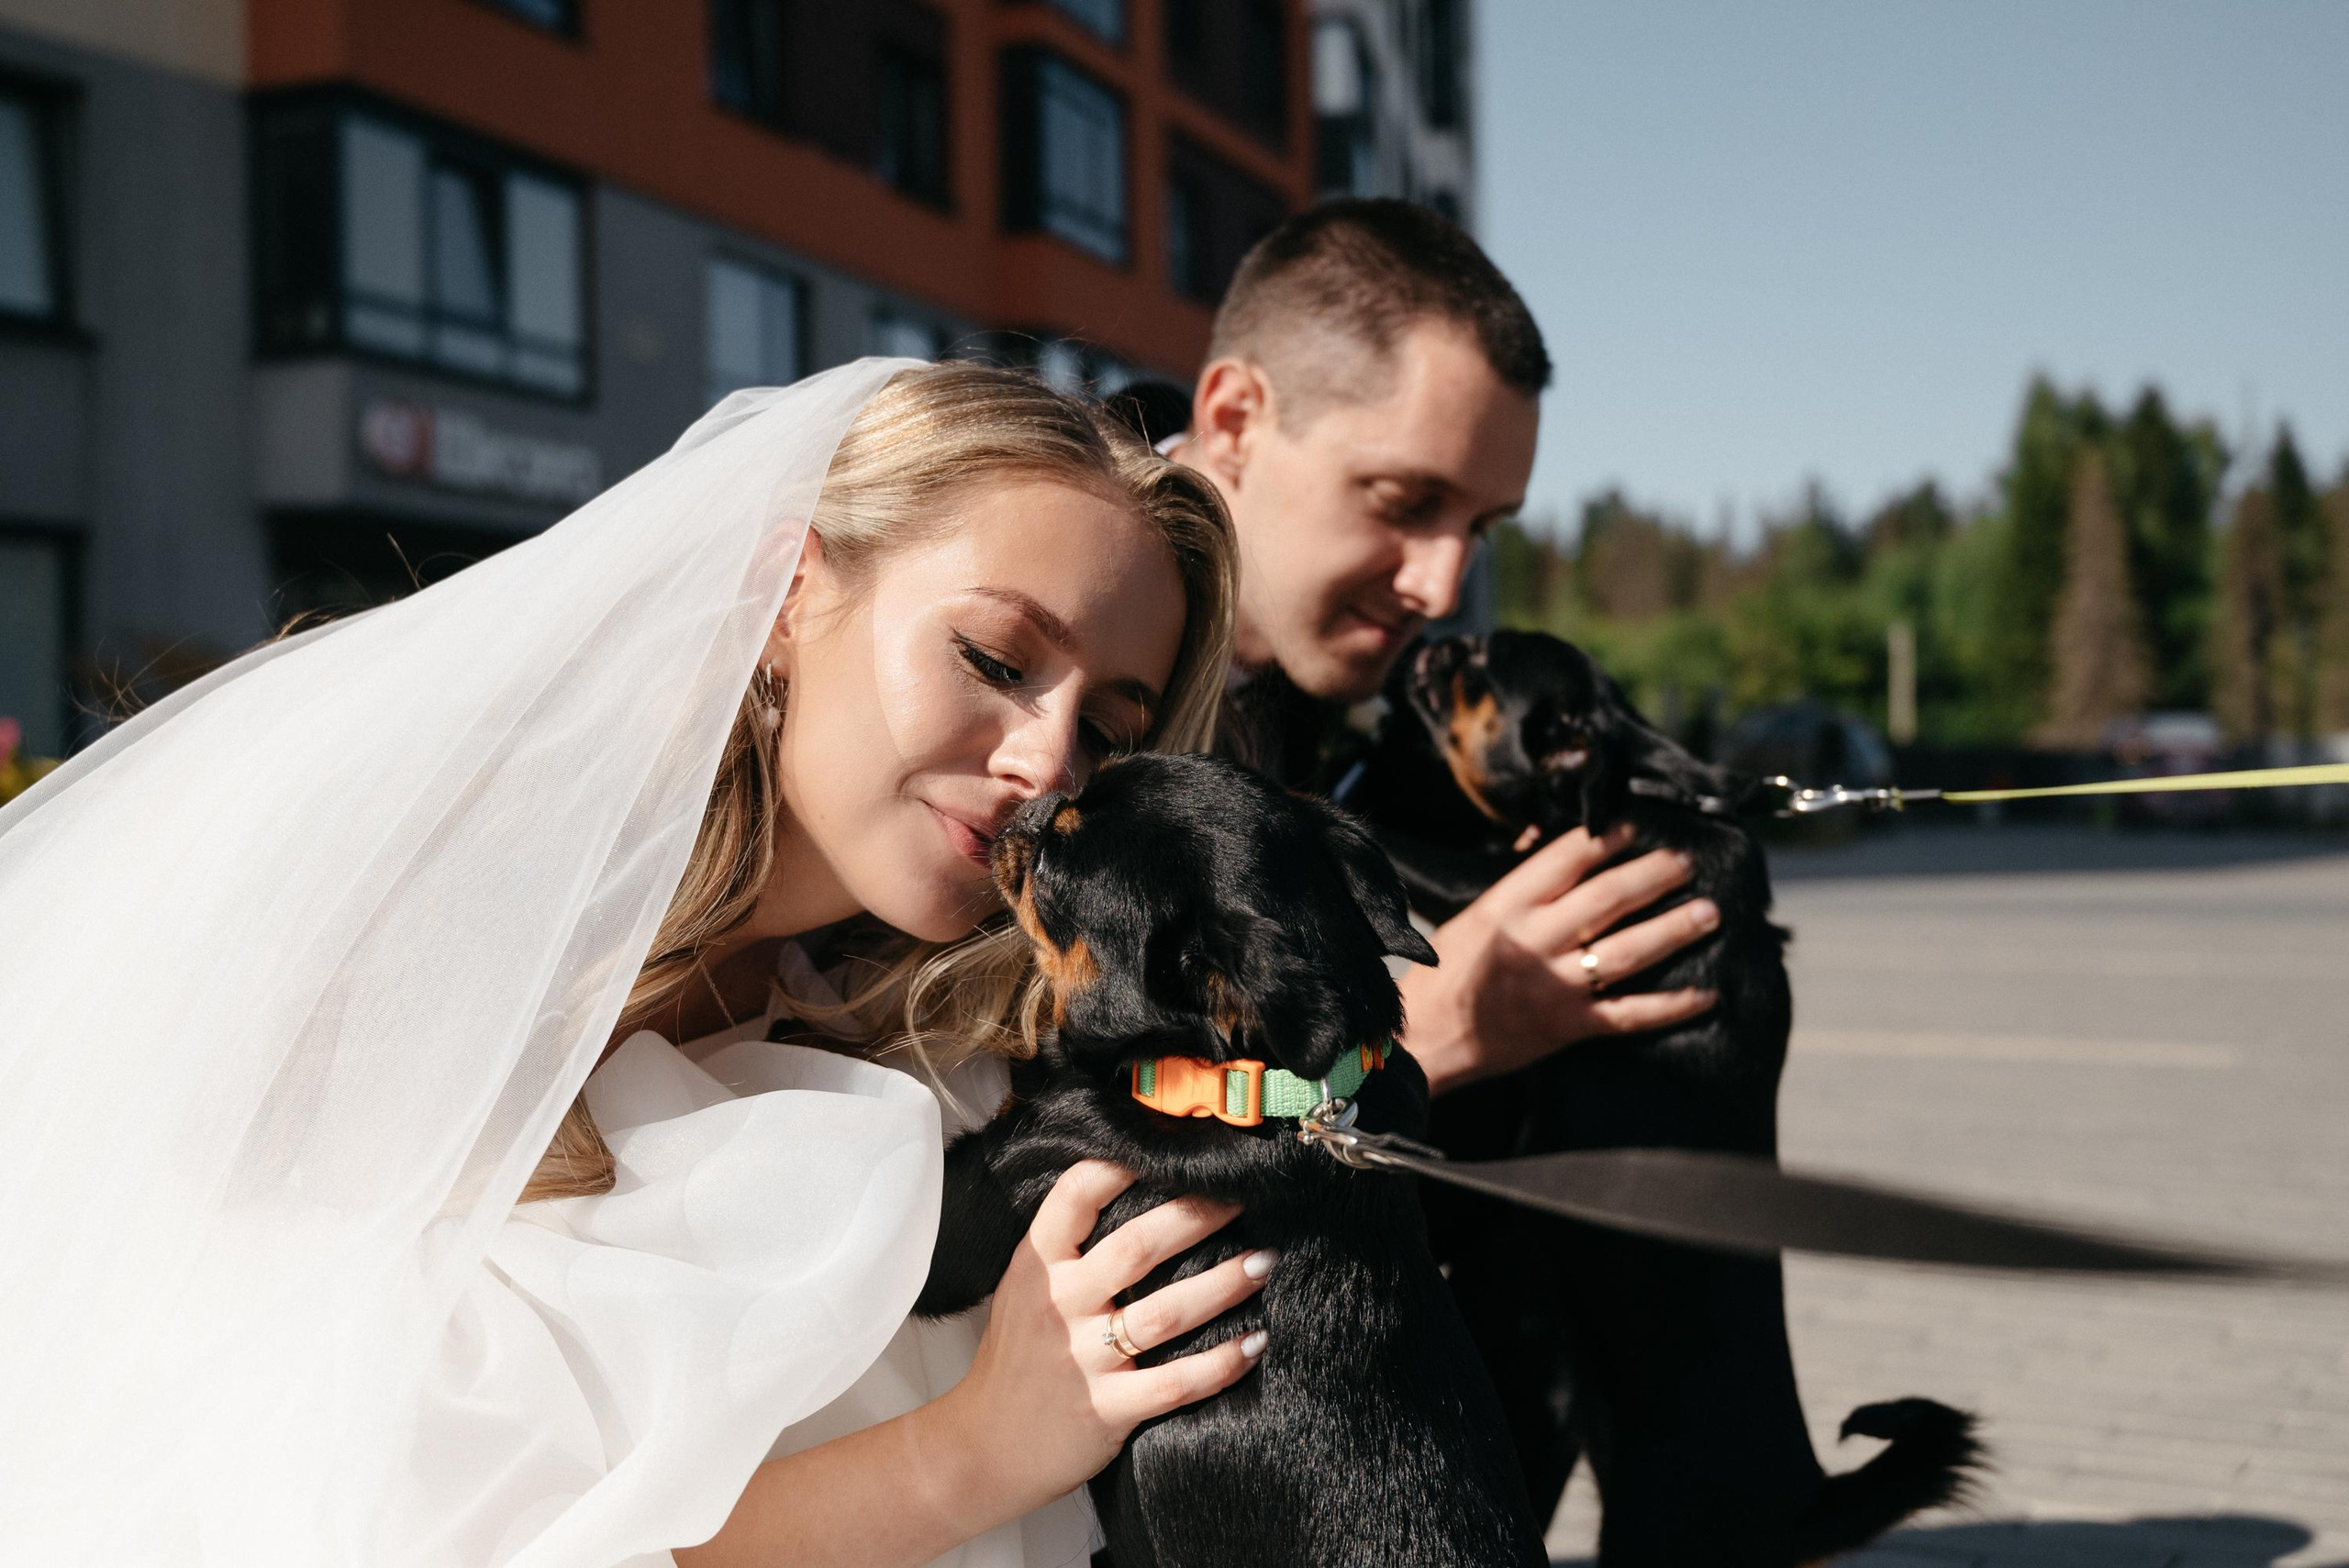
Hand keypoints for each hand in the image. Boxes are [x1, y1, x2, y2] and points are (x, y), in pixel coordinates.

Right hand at [933, 1161, 1271, 1519]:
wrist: (983, 1447)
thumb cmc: (1016, 1360)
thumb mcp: (1022, 1289)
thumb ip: (1066, 1248)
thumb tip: (1133, 1191)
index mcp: (1037, 1265)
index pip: (1076, 1197)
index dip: (1124, 1165)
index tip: (1172, 1150)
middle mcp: (1059, 1304)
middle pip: (1138, 1246)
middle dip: (1198, 1215)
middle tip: (1244, 1197)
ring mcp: (1083, 1358)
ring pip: (1167, 1312)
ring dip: (1224, 1284)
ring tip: (1265, 1263)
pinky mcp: (1107, 1409)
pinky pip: (1176, 1383)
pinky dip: (1220, 1363)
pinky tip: (1255, 1343)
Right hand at [1396, 824, 1719, 1095]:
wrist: (1428, 1039)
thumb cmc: (1448, 972)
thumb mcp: (1475, 914)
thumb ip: (1520, 884)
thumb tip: (1555, 841)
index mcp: (1507, 906)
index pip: (1567, 859)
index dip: (1610, 839)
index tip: (1641, 825)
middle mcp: (1534, 941)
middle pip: (1608, 899)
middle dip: (1655, 875)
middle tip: (1688, 861)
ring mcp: (1555, 986)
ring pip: (1628, 951)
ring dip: (1674, 930)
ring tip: (1710, 912)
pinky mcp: (1570, 1027)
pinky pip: (1631, 1014)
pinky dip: (1672, 1005)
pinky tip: (1707, 994)